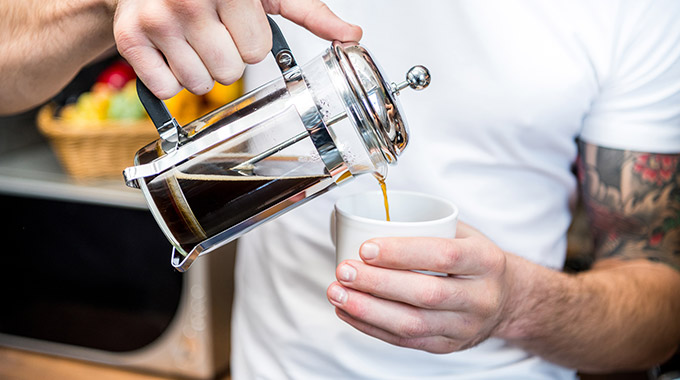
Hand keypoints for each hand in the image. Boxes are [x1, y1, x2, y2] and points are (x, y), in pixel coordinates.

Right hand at [112, 0, 361, 98]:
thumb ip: (308, 12)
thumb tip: (351, 36)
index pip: (255, 50)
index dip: (248, 39)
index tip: (234, 19)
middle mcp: (188, 0)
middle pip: (230, 70)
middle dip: (226, 56)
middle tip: (212, 30)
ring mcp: (155, 20)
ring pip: (200, 84)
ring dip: (200, 69)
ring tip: (190, 39)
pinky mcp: (129, 39)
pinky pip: (166, 89)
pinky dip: (170, 78)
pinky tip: (169, 50)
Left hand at [327, 222, 515, 352]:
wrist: (507, 299)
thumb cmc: (474, 260)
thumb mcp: (464, 234)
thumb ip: (427, 226)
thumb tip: (370, 217)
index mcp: (486, 261)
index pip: (444, 256)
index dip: (402, 253)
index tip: (366, 248)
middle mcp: (481, 297)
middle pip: (425, 294)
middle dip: (378, 283)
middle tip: (345, 270)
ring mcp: (465, 326)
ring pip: (412, 324)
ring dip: (368, 310)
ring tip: (338, 293)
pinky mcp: (448, 346)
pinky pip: (406, 341)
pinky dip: (371, 327)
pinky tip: (348, 310)